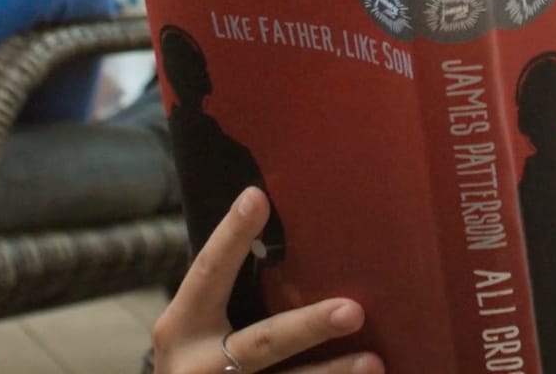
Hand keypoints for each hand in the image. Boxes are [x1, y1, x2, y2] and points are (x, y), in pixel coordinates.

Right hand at [152, 188, 380, 373]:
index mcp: (181, 327)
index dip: (229, 237)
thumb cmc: (194, 358)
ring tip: (374, 362)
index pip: (208, 273)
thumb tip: (278, 234)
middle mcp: (198, 364)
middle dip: (307, 328)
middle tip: (353, 311)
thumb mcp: (193, 328)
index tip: (256, 198)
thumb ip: (225, 295)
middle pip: (261, 343)